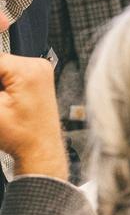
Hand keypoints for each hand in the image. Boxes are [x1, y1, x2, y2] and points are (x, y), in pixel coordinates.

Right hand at [0, 54, 65, 178]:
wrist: (40, 148)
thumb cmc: (21, 135)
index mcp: (28, 70)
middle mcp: (38, 66)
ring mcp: (40, 70)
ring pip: (2, 67)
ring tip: (2, 103)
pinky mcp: (37, 78)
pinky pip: (10, 73)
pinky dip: (2, 85)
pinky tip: (3, 99)